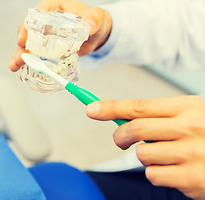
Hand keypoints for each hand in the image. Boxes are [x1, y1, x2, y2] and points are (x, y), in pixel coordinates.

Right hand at [9, 0, 111, 71]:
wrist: (98, 35)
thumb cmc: (95, 21)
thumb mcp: (97, 18)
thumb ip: (93, 20)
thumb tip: (89, 26)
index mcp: (52, 6)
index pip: (35, 14)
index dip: (26, 27)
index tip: (23, 39)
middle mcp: (44, 19)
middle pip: (27, 31)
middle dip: (21, 46)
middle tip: (19, 58)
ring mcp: (43, 34)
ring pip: (28, 44)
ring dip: (20, 56)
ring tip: (15, 67)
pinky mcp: (45, 47)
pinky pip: (34, 54)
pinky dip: (28, 63)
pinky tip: (21, 72)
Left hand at [86, 96, 204, 199]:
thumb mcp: (188, 116)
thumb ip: (156, 116)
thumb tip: (115, 115)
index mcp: (187, 107)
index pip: (139, 106)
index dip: (111, 107)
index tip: (91, 109)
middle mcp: (190, 127)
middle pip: (135, 129)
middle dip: (121, 136)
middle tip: (122, 140)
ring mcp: (193, 153)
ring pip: (143, 155)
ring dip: (146, 157)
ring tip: (166, 156)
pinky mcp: (192, 178)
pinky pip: (153, 175)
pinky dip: (157, 173)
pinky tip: (175, 170)